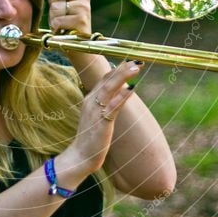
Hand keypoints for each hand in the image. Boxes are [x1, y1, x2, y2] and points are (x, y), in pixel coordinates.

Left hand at [47, 0, 90, 34]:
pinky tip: (63, 29)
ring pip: (55, 6)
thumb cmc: (66, 22)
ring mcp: (84, 8)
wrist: (78, 45)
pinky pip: (58, 20)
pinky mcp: (81, 21)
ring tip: (62, 22)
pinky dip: (56, 27)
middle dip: (52, 3)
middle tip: (60, 13)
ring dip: (54, 17)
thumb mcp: (61, 2)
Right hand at [66, 59, 142, 174]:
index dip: (118, 69)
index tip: (131, 61)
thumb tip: (120, 92)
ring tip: (136, 67)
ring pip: (110, 88)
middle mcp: (91, 101)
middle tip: (137, 60)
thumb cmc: (91, 137)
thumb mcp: (97, 116)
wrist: (80, 156)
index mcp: (90, 98)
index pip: (105, 78)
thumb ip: (106, 103)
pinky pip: (113, 106)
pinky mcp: (102, 122)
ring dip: (123, 76)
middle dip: (123, 68)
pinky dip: (122, 96)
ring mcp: (95, 111)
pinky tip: (132, 88)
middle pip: (108, 79)